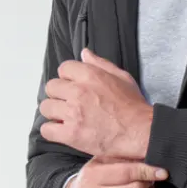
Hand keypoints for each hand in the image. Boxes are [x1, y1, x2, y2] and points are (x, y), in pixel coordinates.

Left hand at [39, 47, 153, 158]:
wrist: (140, 132)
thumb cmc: (133, 106)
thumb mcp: (121, 77)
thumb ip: (100, 64)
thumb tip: (84, 53)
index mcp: (89, 75)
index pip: (63, 69)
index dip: (67, 79)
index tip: (73, 88)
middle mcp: (78, 91)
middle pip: (51, 88)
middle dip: (58, 95)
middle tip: (68, 104)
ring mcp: (73, 113)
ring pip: (46, 107)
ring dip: (54, 113)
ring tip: (65, 118)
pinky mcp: (71, 134)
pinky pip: (47, 129)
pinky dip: (52, 131)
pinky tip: (62, 132)